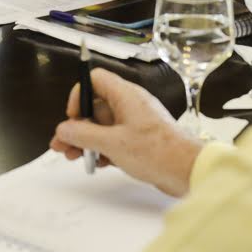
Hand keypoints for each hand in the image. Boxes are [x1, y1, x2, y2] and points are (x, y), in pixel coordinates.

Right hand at [50, 68, 202, 197]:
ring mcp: (135, 123)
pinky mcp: (139, 140)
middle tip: (63, 144)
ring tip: (74, 157)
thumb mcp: (112, 143)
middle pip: (95, 106)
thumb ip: (83, 135)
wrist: (188, 171)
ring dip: (86, 140)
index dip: (79, 95)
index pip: (95, 80)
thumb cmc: (157, 152)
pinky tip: (97, 164)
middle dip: (77, 126)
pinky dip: (102, 149)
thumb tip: (64, 129)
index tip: (74, 117)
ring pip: (102, 126)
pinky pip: (114, 139)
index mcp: (126, 96)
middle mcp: (130, 105)